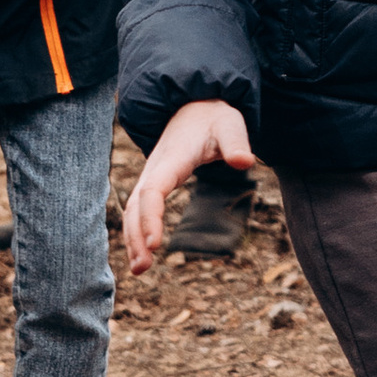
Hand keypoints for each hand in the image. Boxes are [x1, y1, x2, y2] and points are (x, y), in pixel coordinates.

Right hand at [124, 101, 255, 271]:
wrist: (195, 106)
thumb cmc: (215, 118)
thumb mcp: (230, 124)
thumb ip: (236, 142)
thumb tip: (244, 162)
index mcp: (171, 159)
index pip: (153, 190)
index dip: (151, 217)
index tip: (155, 244)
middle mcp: (154, 169)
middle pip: (136, 206)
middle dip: (136, 236)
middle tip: (143, 269)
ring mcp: (150, 177)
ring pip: (133, 211)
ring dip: (132, 239)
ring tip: (140, 270)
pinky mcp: (153, 184)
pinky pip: (138, 211)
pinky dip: (135, 232)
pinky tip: (141, 254)